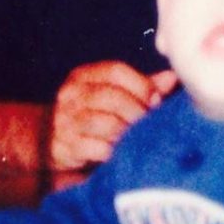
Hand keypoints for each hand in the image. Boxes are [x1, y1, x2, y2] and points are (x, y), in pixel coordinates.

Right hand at [48, 63, 178, 171]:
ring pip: (103, 123)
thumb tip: (172, 78)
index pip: (115, 71)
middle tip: (150, 123)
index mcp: (83, 76)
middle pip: (110, 97)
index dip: (140, 85)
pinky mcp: (66, 146)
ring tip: (138, 137)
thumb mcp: (112, 94)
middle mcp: (72, 95)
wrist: (51, 140)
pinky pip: (95, 148)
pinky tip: (121, 151)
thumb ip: (141, 86)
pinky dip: (113, 150)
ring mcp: (66, 121)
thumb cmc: (92, 113)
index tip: (156, 100)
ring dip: (127, 131)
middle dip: (136, 110)